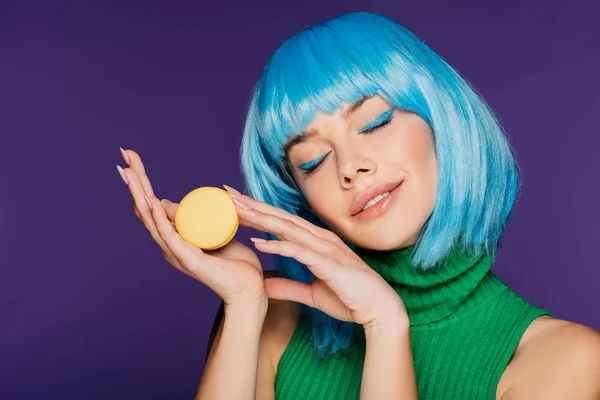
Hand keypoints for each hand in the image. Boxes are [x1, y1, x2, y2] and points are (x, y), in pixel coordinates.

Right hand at [118, 149, 266, 308]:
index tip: (132, 157)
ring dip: (140, 193)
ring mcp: (176, 252)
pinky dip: (158, 218)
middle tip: (125, 154)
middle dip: (135, 180)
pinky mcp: (188, 259)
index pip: (151, 205)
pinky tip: (150, 202)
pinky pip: (169, 235)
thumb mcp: (212, 232)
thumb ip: (195, 220)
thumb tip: (169, 203)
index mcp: (173, 238)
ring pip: (152, 218)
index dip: (142, 182)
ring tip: (129, 171)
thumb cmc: (234, 263)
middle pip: (145, 208)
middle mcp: (169, 244)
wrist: (249, 289)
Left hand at [228, 192, 407, 327]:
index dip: (259, 212)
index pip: (282, 222)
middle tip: (227, 194)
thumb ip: (288, 286)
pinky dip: (278, 244)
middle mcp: (320, 239)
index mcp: (317, 242)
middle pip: (280, 217)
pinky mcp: (327, 263)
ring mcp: (324, 248)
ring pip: (286, 227)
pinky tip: (258, 242)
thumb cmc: (351, 299)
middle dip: (253, 205)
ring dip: (260, 217)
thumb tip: (265, 284)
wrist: (379, 309)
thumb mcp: (312, 293)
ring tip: (236, 209)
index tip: (236, 205)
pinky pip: (298, 250)